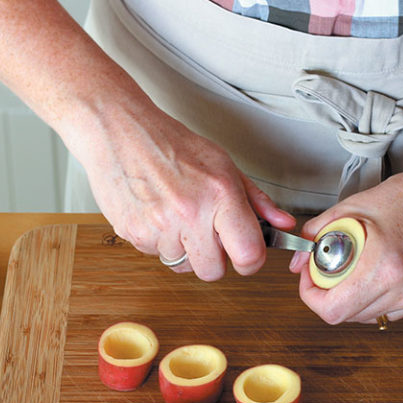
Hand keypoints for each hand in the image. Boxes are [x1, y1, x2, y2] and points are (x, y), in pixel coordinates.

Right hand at [63, 94, 294, 280]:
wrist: (119, 130)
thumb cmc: (172, 144)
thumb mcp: (224, 165)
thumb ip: (257, 200)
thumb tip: (283, 224)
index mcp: (219, 196)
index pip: (248, 255)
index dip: (250, 261)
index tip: (246, 255)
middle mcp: (190, 214)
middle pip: (213, 272)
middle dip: (215, 258)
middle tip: (208, 233)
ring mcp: (158, 227)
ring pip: (183, 266)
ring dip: (184, 248)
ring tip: (177, 215)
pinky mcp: (133, 234)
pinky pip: (156, 255)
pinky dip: (159, 241)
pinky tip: (158, 214)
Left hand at [290, 151, 402, 323]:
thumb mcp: (360, 203)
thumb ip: (322, 230)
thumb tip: (301, 258)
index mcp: (385, 267)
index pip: (331, 311)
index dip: (312, 295)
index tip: (311, 276)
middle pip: (347, 316)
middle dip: (332, 292)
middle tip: (334, 265)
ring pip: (370, 316)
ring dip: (356, 296)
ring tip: (363, 263)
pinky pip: (393, 310)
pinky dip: (381, 295)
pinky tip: (387, 269)